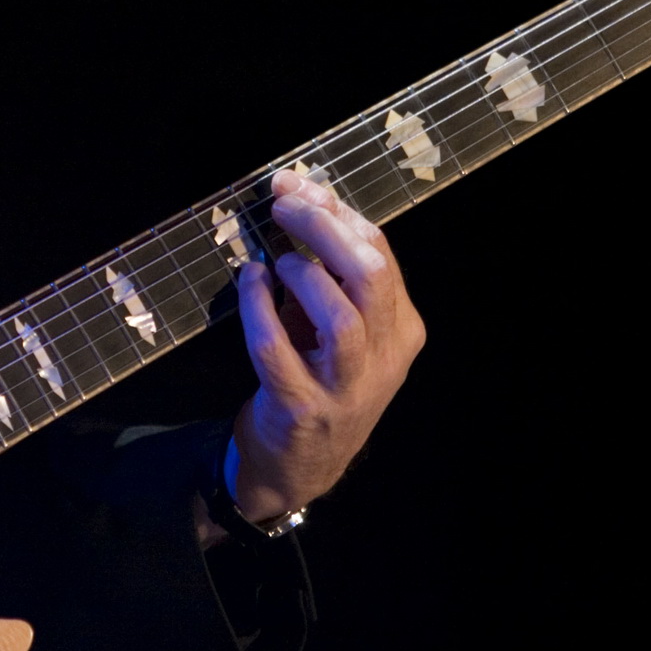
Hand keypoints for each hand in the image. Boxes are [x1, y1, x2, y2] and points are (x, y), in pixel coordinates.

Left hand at [223, 168, 425, 526]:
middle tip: (282, 205)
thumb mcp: (335, 324)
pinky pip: (277, 352)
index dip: (335, 211)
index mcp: (401, 328)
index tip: (294, 185)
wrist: (300, 465)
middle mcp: (385, 358)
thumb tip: (297, 198)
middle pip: (370, 277)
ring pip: (342, 320)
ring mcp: (348, 388)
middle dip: (324, 230)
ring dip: (303, 276)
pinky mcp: (304, 409)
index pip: (380, 254)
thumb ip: (327, 272)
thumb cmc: (315, 375)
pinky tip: (249, 282)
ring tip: (274, 260)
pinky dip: (258, 310)